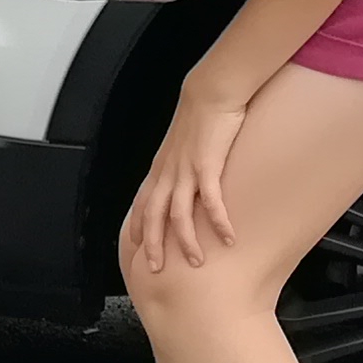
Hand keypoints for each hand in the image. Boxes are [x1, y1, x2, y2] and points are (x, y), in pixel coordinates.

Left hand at [124, 95, 247, 276]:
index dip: (137, 227)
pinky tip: (227, 237)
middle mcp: (168, 173)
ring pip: (178, 215)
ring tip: (195, 261)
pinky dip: (218, 221)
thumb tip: (185, 179)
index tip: (135, 247)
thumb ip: (181, 165)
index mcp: (161, 169)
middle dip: (152, 245)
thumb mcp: (183, 145)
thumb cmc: (200, 117)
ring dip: (186, 242)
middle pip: (153, 217)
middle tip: (155, 269)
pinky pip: (211, 201)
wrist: (210, 93)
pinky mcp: (207, 166)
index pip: (142, 204)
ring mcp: (186, 171)